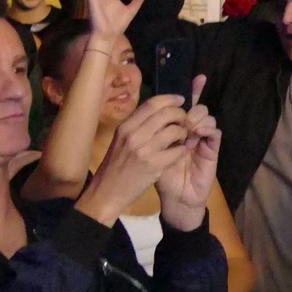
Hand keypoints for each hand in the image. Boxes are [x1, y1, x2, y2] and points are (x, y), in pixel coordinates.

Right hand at [79, 93, 191, 224]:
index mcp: (125, 126)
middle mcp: (134, 135)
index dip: (170, 99)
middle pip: (167, 114)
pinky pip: (177, 151)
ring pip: (175, 130)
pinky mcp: (154, 165)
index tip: (180, 100)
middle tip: (185, 120)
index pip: (152, 103)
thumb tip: (158, 111)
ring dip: (184, 132)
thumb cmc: (115, 166)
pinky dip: (182, 150)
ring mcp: (144, 150)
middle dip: (181, 114)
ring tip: (183, 137)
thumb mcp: (121, 140)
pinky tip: (179, 152)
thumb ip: (137, 126)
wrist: (106, 193)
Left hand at [153, 78, 219, 232]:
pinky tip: (198, 133)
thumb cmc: (161, 176)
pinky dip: (207, 128)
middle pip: (195, 106)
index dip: (191, 90)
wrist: (175, 199)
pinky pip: (214, 132)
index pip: (183, 105)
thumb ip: (153, 133)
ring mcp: (202, 139)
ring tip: (188, 126)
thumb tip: (150, 111)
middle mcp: (190, 131)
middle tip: (181, 116)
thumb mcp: (151, 152)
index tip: (198, 77)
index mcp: (175, 129)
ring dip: (197, 116)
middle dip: (190, 106)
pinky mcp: (212, 149)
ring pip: (206, 116)